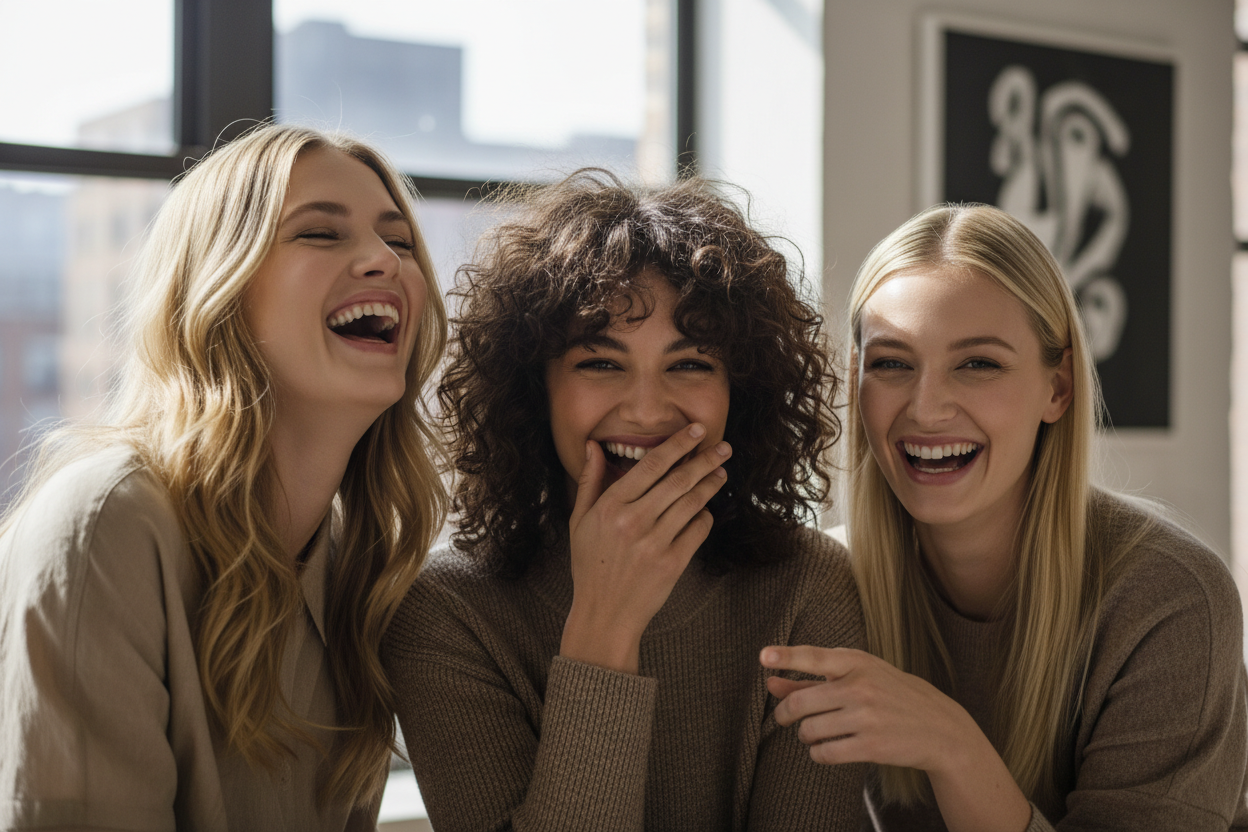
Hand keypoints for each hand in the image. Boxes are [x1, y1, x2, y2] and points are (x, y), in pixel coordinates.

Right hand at [560, 424, 730, 673]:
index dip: (678, 443)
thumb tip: (594, 446)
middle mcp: (634, 521)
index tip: (697, 430)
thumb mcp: (580, 521)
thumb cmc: (590, 565)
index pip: (651, 464)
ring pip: (693, 502)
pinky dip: (705, 516)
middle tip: (723, 447)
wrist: (604, 614)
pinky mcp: (673, 563)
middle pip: (679, 479)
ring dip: (711, 484)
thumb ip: (589, 481)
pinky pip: (698, 529)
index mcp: (611, 506)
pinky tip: (704, 510)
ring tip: (721, 473)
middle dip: (705, 459)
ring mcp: (655, 543)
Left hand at [760, 646, 1030, 831]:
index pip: (815, 656)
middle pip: (802, 703)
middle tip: (784, 717)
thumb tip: (770, 681)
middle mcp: (861, 687)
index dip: (787, 657)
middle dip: (785, 714)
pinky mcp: (871, 746)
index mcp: (858, 662)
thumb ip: (812, 679)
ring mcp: (867, 717)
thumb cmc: (893, 696)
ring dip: (805, 736)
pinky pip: (825, 753)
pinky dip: (818, 753)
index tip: (764, 657)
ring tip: (816, 733)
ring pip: (810, 731)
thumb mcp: (858, 677)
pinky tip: (826, 748)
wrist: (940, 728)